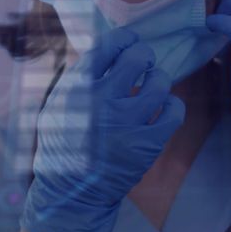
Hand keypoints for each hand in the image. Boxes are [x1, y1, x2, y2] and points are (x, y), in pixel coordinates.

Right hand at [21, 28, 184, 231]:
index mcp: (77, 88)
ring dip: (159, 80)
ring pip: (160, 82)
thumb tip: (104, 51)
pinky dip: (172, 106)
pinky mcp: (147, 143)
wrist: (71, 192)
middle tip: (144, 63)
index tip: (130, 42)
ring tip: (153, 87)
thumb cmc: (63, 145)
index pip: (108, 46)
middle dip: (144, 56)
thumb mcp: (56, 105)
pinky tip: (163, 109)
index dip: (124, 39)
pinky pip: (174, 111)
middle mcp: (102, 100)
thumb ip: (78, 78)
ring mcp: (127, 122)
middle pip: (137, 57)